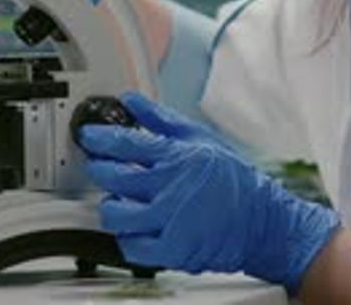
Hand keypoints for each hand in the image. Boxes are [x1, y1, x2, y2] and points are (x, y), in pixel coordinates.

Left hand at [79, 92, 339, 293]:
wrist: (262, 220)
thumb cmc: (232, 178)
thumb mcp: (198, 136)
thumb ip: (159, 119)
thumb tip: (131, 100)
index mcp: (175, 157)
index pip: (124, 144)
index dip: (99, 139)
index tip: (88, 137)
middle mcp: (169, 188)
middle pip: (114, 178)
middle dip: (98, 170)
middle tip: (97, 166)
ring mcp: (169, 221)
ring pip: (117, 215)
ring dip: (110, 206)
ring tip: (115, 200)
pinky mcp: (173, 250)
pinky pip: (132, 248)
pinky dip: (126, 238)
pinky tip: (132, 228)